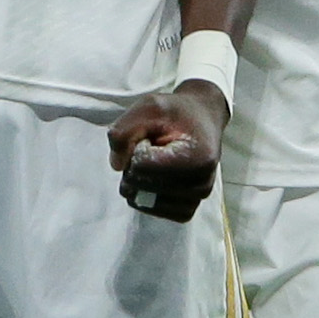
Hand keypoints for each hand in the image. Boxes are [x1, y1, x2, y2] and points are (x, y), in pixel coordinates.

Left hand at [107, 79, 227, 223]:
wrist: (201, 119)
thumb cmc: (176, 113)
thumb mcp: (148, 107)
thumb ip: (124, 131)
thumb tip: (117, 166)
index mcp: (198, 158)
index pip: (143, 167)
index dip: (135, 149)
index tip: (151, 136)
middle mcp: (202, 184)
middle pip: (142, 186)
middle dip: (135, 166)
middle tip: (152, 147)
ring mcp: (196, 199)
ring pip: (145, 201)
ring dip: (140, 181)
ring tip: (155, 161)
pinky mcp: (188, 208)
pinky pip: (155, 210)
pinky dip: (147, 195)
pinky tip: (155, 177)